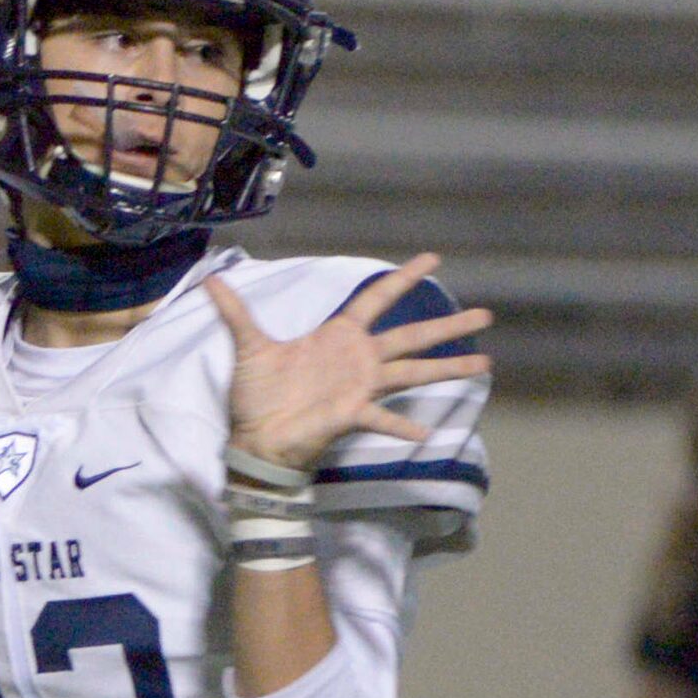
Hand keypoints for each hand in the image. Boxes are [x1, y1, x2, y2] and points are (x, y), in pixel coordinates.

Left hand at [206, 253, 492, 472]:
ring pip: (412, 372)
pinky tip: (427, 434)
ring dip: (447, 368)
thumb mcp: (246, 346)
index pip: (376, 299)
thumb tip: (210, 279)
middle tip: (486, 315)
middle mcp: (358, 359)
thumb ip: (235, 312)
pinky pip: (381, 418)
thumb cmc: (256, 396)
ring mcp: (360, 388)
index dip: (402, 278)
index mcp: (338, 336)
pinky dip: (401, 426)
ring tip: (484, 363)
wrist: (254, 439)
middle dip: (447, 326)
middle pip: (411, 335)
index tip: (433, 259)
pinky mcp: (351, 414)